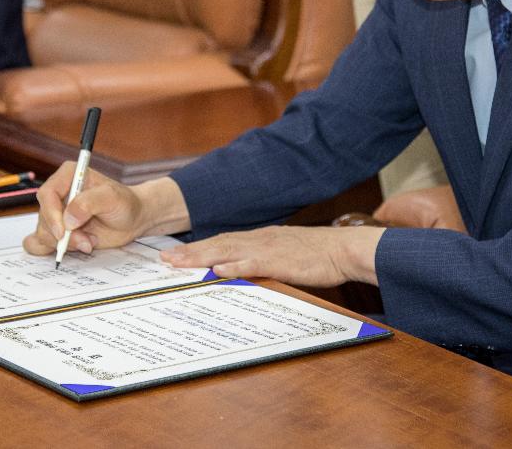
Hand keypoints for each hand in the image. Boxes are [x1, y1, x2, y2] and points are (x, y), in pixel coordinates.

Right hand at [23, 162, 152, 256]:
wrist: (132, 219)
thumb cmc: (124, 203)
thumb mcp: (112, 197)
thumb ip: (89, 203)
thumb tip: (68, 219)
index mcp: (68, 177)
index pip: (47, 194)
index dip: (51, 214)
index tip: (63, 231)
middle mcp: (58, 194)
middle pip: (44, 217)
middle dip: (63, 235)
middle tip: (86, 241)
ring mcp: (56, 214)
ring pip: (43, 233)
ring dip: (66, 244)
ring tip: (89, 241)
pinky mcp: (57, 231)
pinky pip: (39, 243)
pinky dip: (51, 250)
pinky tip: (72, 249)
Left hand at [160, 224, 383, 287]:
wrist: (345, 249)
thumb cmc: (321, 255)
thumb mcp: (287, 256)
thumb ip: (265, 262)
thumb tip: (246, 272)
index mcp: (262, 238)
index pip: (223, 241)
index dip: (199, 247)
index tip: (176, 254)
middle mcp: (260, 239)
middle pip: (218, 244)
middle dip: (190, 252)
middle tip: (165, 259)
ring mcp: (269, 249)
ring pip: (228, 251)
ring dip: (201, 257)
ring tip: (179, 263)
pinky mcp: (281, 261)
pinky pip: (253, 264)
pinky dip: (234, 266)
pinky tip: (218, 270)